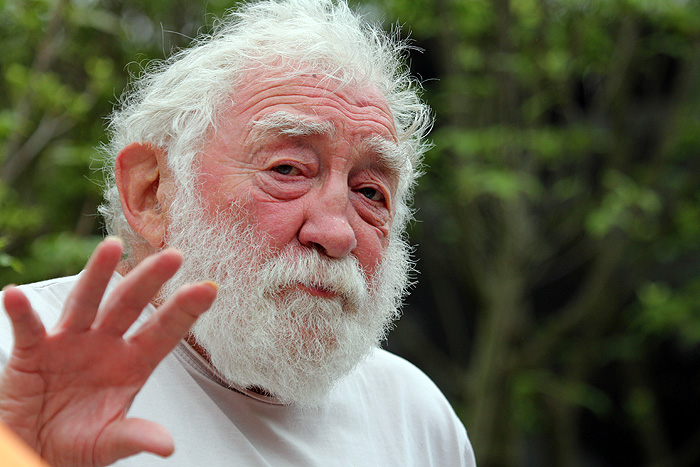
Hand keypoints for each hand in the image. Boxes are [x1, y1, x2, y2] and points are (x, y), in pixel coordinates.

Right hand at [0, 238, 216, 465]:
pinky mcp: (33, 351)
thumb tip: (167, 446)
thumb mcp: (108, 442)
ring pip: (86, 302)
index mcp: (132, 364)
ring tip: (112, 247)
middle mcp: (105, 344)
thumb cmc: (76, 441)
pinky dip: (22, 312)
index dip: (185, 311)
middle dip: (150, 280)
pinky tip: (17, 296)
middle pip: (129, 305)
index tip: (210, 288)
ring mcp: (69, 343)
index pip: (164, 332)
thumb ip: (135, 437)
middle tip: (173, 255)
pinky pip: (29, 328)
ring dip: (97, 274)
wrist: (33, 449)